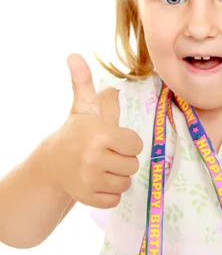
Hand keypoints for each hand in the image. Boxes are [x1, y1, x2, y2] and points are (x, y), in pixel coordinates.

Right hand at [47, 53, 142, 208]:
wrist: (53, 162)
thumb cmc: (77, 132)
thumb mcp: (83, 107)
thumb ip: (84, 82)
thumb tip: (73, 55)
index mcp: (99, 134)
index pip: (135, 144)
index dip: (128, 142)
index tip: (114, 139)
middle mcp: (94, 158)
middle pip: (132, 165)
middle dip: (123, 159)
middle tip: (108, 154)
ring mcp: (90, 180)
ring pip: (125, 183)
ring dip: (117, 176)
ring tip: (103, 167)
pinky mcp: (88, 197)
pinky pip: (115, 199)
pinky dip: (110, 193)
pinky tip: (98, 181)